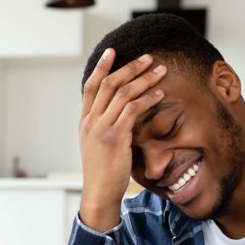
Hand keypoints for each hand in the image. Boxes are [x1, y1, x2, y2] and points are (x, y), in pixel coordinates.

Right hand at [78, 50, 167, 231]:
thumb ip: (104, 126)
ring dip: (143, 79)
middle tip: (147, 57)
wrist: (99, 192)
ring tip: (160, 71)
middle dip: (129, 67)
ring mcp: (101, 128)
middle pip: (108, 84)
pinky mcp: (115, 137)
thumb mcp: (97, 144)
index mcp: (84, 121)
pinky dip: (147, 99)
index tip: (112, 52)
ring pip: (122, 93)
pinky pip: (132, 110)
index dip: (101, 67)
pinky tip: (159, 93)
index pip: (90, 87)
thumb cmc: (102, 171)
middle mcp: (90, 121)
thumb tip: (119, 111)